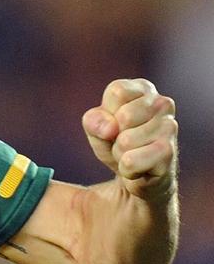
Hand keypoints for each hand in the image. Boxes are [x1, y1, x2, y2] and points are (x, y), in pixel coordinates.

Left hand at [82, 78, 177, 202]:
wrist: (135, 175)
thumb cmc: (115, 142)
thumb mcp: (96, 127)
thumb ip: (94, 120)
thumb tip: (110, 128)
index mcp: (143, 89)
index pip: (118, 91)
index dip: (108, 112)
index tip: (115, 122)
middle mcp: (162, 104)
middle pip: (123, 117)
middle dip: (114, 136)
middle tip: (123, 141)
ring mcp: (170, 127)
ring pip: (126, 141)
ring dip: (120, 153)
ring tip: (132, 153)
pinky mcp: (169, 152)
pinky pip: (131, 161)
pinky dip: (127, 169)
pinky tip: (139, 167)